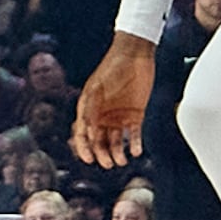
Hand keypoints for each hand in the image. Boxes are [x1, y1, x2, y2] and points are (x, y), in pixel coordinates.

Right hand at [73, 34, 156, 168]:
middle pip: (99, 141)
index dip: (84, 147)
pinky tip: (137, 152)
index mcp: (89, 108)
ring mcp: (119, 116)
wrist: (135, 55)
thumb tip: (87, 133)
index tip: (88, 159)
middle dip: (102, 154)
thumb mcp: (97, 89)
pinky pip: (134, 134)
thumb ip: (91, 110)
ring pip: (116, 141)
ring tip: (122, 161)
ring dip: (118, 153)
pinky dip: (135, 144)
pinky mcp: (136, 115)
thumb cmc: (112, 68)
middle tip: (107, 164)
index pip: (83, 133)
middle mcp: (103, 115)